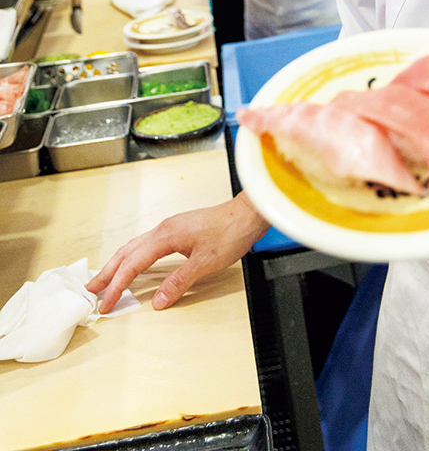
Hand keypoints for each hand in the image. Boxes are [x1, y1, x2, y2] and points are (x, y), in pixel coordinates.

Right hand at [87, 194, 268, 313]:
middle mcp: (163, 229)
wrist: (248, 214)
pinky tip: (133, 265)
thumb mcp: (206, 263)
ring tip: (105, 279)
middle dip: (107, 272)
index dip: (117, 285)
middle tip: (91, 291)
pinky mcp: (177, 230)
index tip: (106, 304)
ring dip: (118, 264)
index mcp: (166, 236)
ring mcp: (170, 228)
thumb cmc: (230, 233)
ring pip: (135, 246)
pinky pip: (146, 244)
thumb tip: (158, 302)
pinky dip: (133, 257)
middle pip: (127, 252)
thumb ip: (180, 282)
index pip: (133, 264)